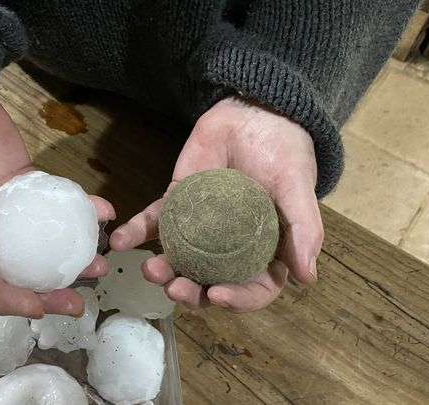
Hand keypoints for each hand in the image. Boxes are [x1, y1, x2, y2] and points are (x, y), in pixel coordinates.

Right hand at [0, 64, 114, 317]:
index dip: (3, 299)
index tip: (36, 308)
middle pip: (13, 276)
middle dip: (44, 294)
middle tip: (78, 301)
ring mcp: (7, 213)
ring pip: (39, 249)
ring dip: (70, 262)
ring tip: (100, 265)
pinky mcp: (27, 189)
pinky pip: (56, 208)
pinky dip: (81, 213)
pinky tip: (105, 212)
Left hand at [110, 97, 321, 312]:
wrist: (253, 113)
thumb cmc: (283, 152)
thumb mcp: (297, 188)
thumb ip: (303, 230)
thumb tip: (307, 277)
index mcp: (264, 253)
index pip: (251, 289)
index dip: (236, 300)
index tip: (216, 294)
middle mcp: (229, 250)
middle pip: (208, 282)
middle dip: (189, 291)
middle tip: (174, 287)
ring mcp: (199, 230)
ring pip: (179, 259)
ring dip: (162, 270)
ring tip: (150, 270)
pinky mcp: (176, 206)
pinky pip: (154, 223)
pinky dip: (136, 232)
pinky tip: (121, 240)